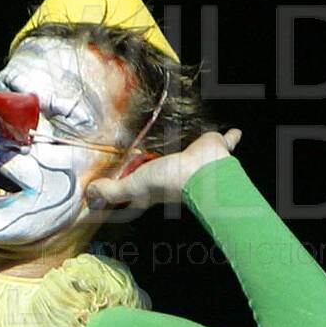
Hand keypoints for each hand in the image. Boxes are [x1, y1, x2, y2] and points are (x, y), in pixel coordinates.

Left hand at [85, 128, 242, 214]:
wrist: (202, 172)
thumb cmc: (170, 181)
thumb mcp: (134, 186)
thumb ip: (113, 191)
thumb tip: (91, 195)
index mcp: (156, 185)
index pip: (139, 188)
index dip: (129, 186)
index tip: (123, 182)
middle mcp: (176, 173)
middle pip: (163, 167)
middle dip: (158, 162)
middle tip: (152, 153)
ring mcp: (196, 160)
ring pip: (192, 151)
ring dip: (192, 146)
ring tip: (189, 137)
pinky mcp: (213, 147)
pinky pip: (224, 141)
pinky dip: (230, 137)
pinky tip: (234, 131)